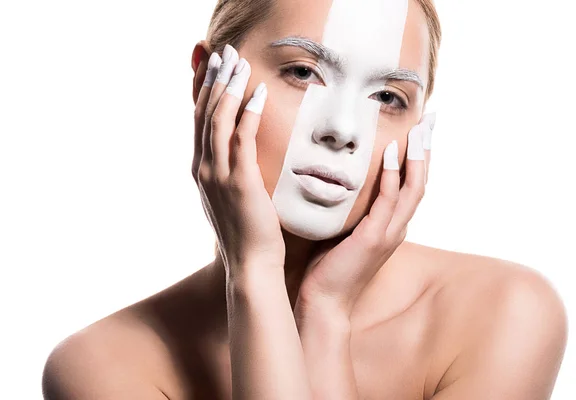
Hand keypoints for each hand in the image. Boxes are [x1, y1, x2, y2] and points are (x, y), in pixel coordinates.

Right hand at [192, 44, 284, 278]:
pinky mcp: (240, 182)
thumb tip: (235, 155)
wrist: (250, 265)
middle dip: (212, 79)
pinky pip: (243, 138)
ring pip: (218, 120)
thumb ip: (227, 173)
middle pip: (203, 113)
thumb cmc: (246, 233)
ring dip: (229, 87)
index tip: (210, 66)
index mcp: (201, 170)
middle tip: (222, 52)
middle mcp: (203, 168)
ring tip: (239, 62)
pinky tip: (259, 93)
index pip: (199, 121)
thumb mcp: (229, 199)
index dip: (203, 90)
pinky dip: (249, 112)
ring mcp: (218, 175)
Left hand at [295, 114, 435, 315]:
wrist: (324, 300)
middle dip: (426, 149)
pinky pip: (388, 201)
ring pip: (413, 188)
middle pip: (421, 181)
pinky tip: (390, 152)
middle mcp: (397, 227)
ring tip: (419, 128)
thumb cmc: (329, 265)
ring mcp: (389, 233)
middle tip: (431, 119)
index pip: (411, 185)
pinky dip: (391, 175)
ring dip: (417, 156)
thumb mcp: (344, 229)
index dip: (419, 157)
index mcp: (392, 225)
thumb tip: (338, 180)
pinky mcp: (374, 238)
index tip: (420, 129)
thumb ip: (350, 208)